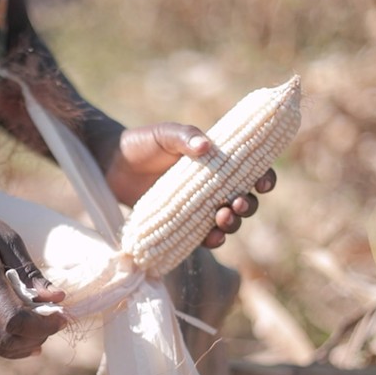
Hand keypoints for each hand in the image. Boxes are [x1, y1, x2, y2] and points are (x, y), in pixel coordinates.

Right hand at [0, 196, 65, 358]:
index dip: (43, 325)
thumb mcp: (6, 238)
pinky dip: (9, 346)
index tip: (62, 315)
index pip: (14, 320)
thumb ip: (31, 272)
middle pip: (6, 339)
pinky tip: (26, 339)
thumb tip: (57, 297)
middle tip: (56, 322)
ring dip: (25, 345)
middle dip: (37, 337)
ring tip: (44, 329)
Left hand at [105, 122, 275, 248]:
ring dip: (232, 224)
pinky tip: (211, 238)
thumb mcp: (164, 134)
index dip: (264, 178)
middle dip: (248, 206)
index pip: (252, 171)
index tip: (263, 183)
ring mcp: (198, 208)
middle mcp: (213, 187)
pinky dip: (212, 240)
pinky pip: (204, 238)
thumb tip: (206, 146)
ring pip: (228, 222)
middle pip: (245, 201)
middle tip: (236, 203)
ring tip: (222, 219)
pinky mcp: (181, 226)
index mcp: (218, 162)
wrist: (111, 166)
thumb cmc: (141, 144)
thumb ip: (184, 135)